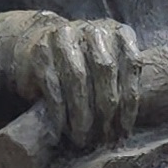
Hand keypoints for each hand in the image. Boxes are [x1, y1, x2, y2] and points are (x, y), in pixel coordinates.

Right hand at [25, 18, 144, 151]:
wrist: (37, 44)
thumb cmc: (82, 63)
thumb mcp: (109, 65)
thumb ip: (123, 83)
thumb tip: (125, 129)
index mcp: (117, 32)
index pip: (131, 63)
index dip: (130, 101)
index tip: (124, 130)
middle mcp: (93, 30)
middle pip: (105, 70)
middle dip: (106, 109)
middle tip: (103, 137)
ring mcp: (65, 36)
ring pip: (77, 79)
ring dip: (81, 113)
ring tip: (81, 137)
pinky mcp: (41, 50)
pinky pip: (53, 84)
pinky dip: (59, 111)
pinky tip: (61, 129)